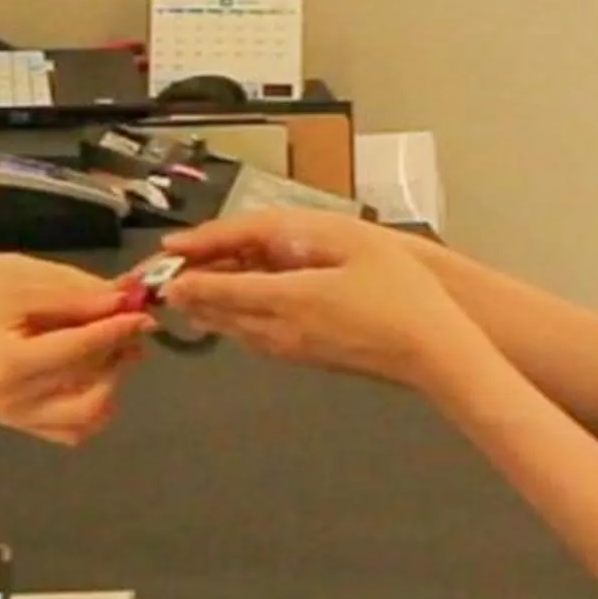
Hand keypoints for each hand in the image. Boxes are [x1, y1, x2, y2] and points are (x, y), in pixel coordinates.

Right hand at [0, 254, 151, 445]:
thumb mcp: (18, 279)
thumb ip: (73, 294)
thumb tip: (124, 301)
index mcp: (11, 363)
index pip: (81, 350)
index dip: (118, 329)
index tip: (143, 310)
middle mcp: (17, 402)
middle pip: (92, 390)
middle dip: (118, 357)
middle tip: (128, 326)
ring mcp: (19, 419)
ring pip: (88, 417)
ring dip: (111, 383)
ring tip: (112, 349)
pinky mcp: (21, 424)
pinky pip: (72, 429)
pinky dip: (93, 406)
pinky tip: (92, 374)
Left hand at [157, 211, 473, 389]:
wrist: (435, 352)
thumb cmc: (402, 291)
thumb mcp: (352, 243)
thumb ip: (297, 238)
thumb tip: (256, 240)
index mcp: (288, 298)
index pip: (219, 288)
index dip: (187, 275)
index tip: (162, 265)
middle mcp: (280, 330)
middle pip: (217, 312)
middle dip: (188, 292)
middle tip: (162, 274)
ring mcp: (291, 350)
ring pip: (232, 329)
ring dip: (209, 306)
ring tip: (190, 284)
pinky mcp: (304, 359)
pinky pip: (254, 337)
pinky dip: (233, 317)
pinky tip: (235, 304)